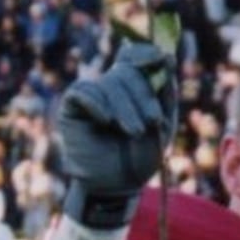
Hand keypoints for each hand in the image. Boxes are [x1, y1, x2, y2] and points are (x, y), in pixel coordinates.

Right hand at [57, 42, 177, 233]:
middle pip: (127, 71)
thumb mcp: (163, 122)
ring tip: (134, 132)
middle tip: (153, 121)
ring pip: (108, 83)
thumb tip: (166, 55)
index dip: (146, 53)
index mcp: (132, 88)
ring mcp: (91, 96)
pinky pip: (83, 91)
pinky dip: (97, 103)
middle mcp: (110, 87)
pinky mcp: (72, 108)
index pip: (135, 57)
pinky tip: (106, 121)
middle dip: (143, 95)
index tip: (161, 58)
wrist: (119, 186)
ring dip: (125, 108)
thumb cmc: (142, 157)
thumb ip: (165, 90)